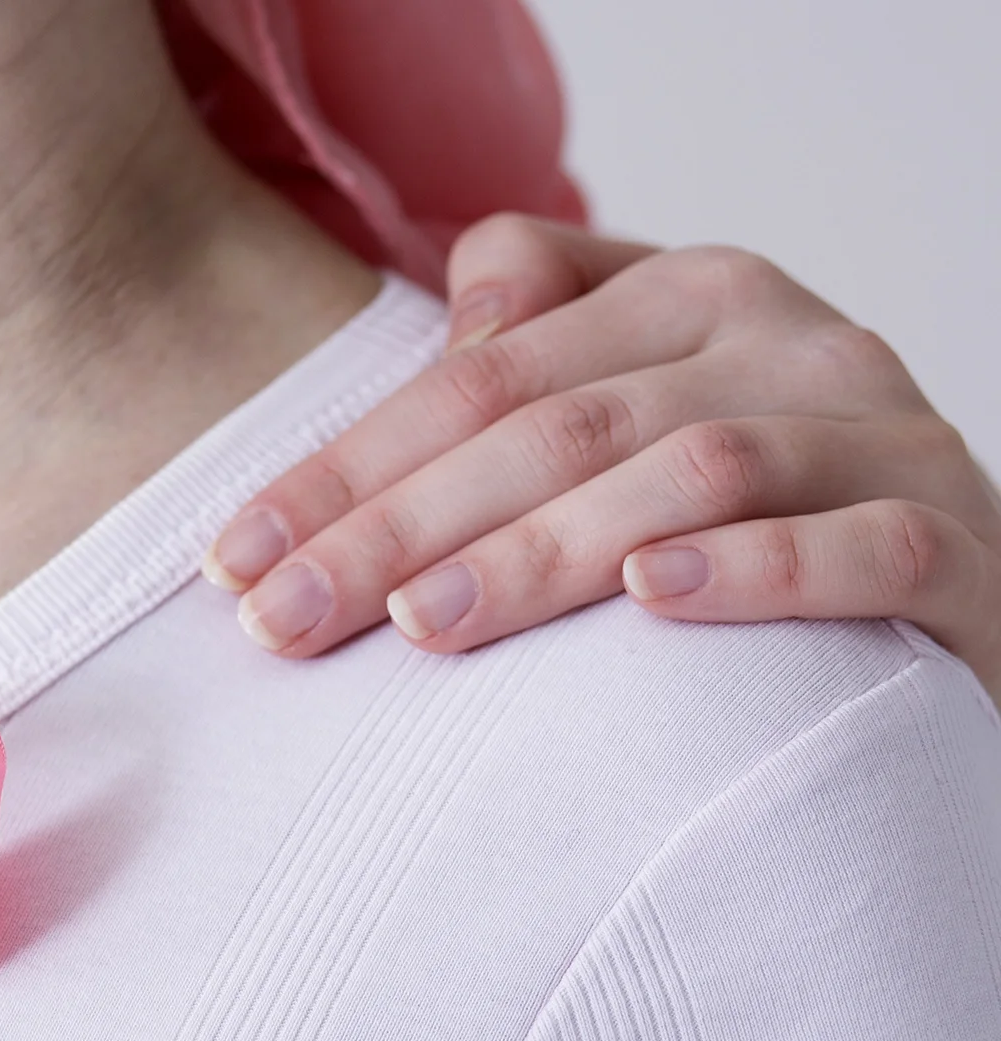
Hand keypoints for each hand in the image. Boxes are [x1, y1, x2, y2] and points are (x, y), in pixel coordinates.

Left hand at [203, 214, 1000, 701]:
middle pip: (559, 426)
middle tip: (285, 617)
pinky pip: (858, 547)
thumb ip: (547, 337)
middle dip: (400, 527)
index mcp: (689, 296)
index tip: (232, 561)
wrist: (956, 587)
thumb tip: (463, 315)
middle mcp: (787, 343)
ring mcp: (880, 438)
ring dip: (544, 550)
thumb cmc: (761, 504)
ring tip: (424, 624)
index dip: (346, 468)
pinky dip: (754, 570)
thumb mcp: (649, 394)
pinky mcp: (953, 542)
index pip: (480, 377)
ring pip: (692, 473)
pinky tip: (652, 597)